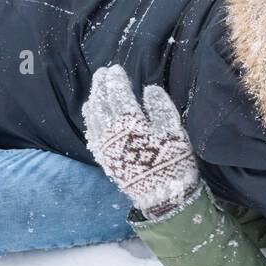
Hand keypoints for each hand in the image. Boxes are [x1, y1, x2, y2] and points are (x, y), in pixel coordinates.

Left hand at [83, 65, 199, 218]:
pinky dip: (90, 119)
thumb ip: (161, 108)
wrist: (162, 196)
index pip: (118, 95)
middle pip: (102, 103)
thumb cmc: (172, 161)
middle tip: (101, 73)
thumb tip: (150, 89)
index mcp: (130, 122)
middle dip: (100, 86)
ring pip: (93, 117)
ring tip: (96, 90)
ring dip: (93, 100)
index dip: (115, 80)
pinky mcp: (103, 158)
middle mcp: (112, 132)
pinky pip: (92, 133)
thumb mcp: (174, 132)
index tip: (115, 69)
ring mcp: (105, 146)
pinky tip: (91, 113)